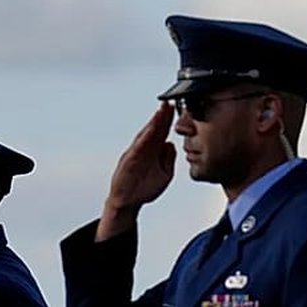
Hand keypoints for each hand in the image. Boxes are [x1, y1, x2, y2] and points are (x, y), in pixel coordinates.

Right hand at [96, 102, 176, 240]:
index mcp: (154, 151)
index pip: (163, 132)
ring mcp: (136, 154)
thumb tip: (170, 144)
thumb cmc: (145, 188)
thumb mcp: (165, 174)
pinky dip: (144, 138)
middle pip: (155, 129)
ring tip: (162, 111)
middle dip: (162, 116)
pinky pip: (137, 148)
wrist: (128, 203)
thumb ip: (169, 159)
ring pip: (146, 135)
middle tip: (171, 102)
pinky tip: (150, 130)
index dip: (169, 120)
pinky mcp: (128, 161)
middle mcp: (144, 149)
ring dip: (153, 123)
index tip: (177, 107)